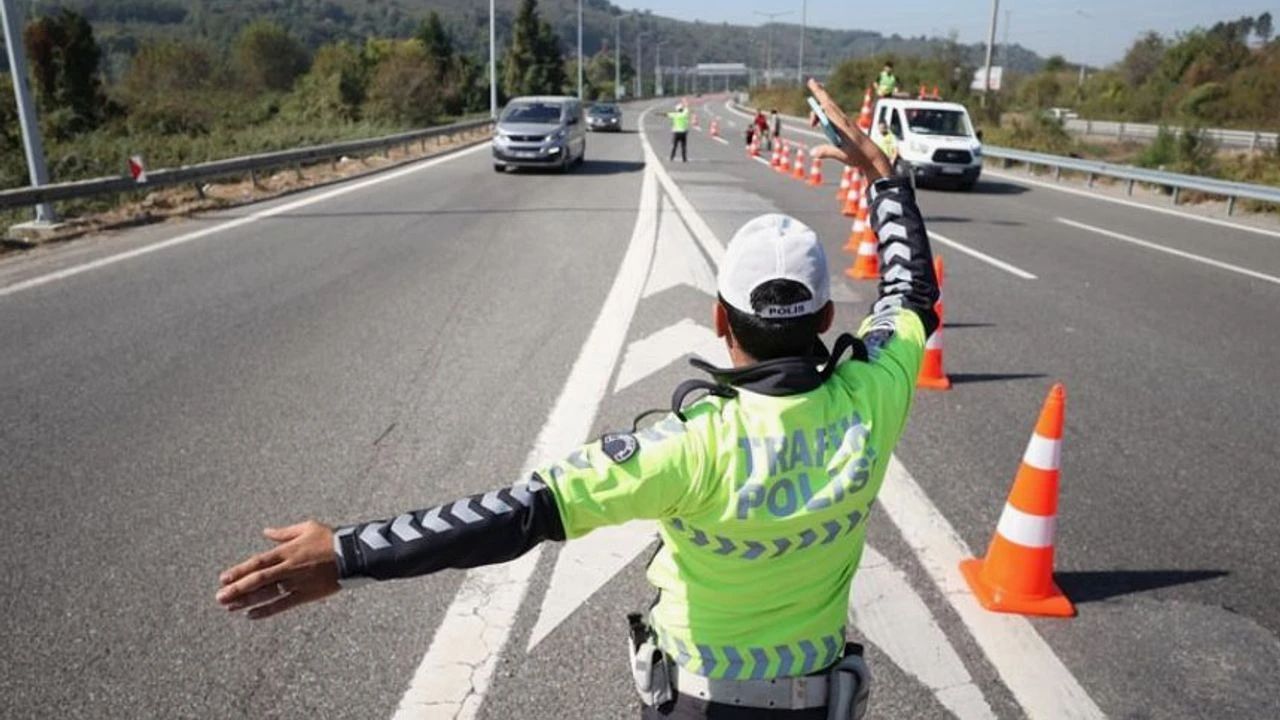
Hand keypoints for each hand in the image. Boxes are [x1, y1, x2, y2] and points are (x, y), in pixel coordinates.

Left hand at [216, 520, 340, 619]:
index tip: (223, 578)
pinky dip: (266, 610)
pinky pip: (283, 605)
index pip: (258, 562)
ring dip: (246, 601)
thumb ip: (284, 533)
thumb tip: (266, 532)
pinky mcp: (306, 595)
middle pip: (258, 580)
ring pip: (267, 594)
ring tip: (229, 607)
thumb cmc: (330, 539)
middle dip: (237, 589)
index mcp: (288, 551)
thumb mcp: (307, 528)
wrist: (353, 555)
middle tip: (219, 597)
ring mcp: (297, 583)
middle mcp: (289, 568)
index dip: (239, 571)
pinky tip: (251, 615)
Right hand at [806, 78, 893, 181]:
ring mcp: (845, 123)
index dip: (819, 95)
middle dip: (819, 92)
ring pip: (831, 108)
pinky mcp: (847, 127)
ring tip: (815, 103)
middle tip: (811, 81)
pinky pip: (834, 115)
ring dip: (821, 103)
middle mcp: (843, 120)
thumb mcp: (842, 155)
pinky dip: (826, 111)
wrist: (872, 156)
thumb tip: (812, 152)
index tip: (812, 85)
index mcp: (841, 124)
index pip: (827, 106)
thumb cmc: (859, 155)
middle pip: (828, 103)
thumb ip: (826, 152)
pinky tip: (823, 114)